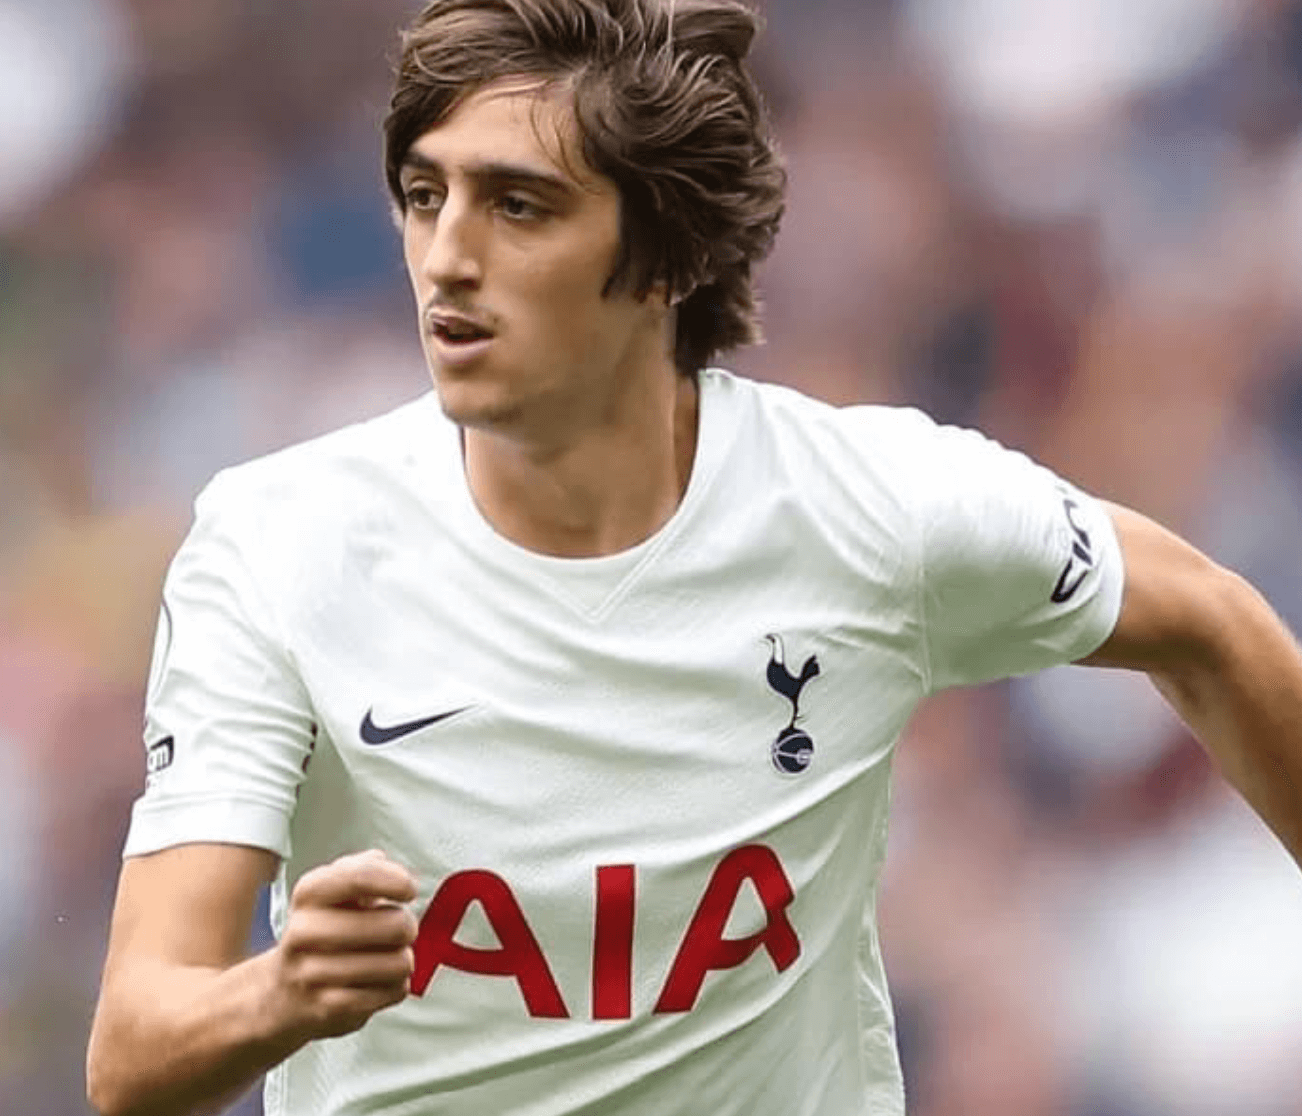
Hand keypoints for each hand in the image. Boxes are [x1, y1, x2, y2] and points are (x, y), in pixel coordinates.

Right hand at [266, 849, 418, 1041]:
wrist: (281, 993)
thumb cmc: (321, 932)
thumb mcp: (331, 891)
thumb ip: (360, 868)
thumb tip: (382, 862)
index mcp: (308, 894)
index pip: (359, 877)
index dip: (396, 881)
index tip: (408, 890)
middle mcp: (304, 932)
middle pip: (393, 925)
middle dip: (407, 927)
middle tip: (397, 930)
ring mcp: (313, 973)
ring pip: (398, 963)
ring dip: (402, 960)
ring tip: (385, 957)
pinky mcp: (329, 1008)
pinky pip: (392, 992)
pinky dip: (395, 986)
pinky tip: (378, 981)